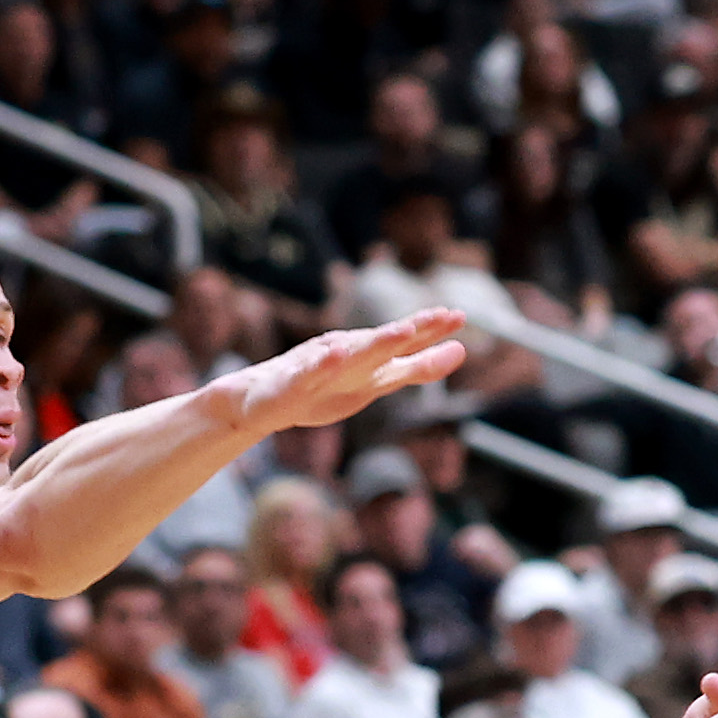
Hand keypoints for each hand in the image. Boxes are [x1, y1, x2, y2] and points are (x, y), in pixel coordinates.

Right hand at [222, 307, 466, 437]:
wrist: (257, 402)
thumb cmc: (320, 389)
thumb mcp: (375, 382)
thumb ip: (415, 367)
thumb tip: (461, 351)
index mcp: (367, 362)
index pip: (405, 345)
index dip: (431, 331)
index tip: (458, 316)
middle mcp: (346, 360)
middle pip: (385, 344)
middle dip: (413, 332)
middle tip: (442, 316)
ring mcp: (318, 370)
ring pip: (351, 356)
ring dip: (376, 343)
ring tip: (402, 332)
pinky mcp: (290, 385)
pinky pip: (307, 375)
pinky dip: (322, 365)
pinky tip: (335, 354)